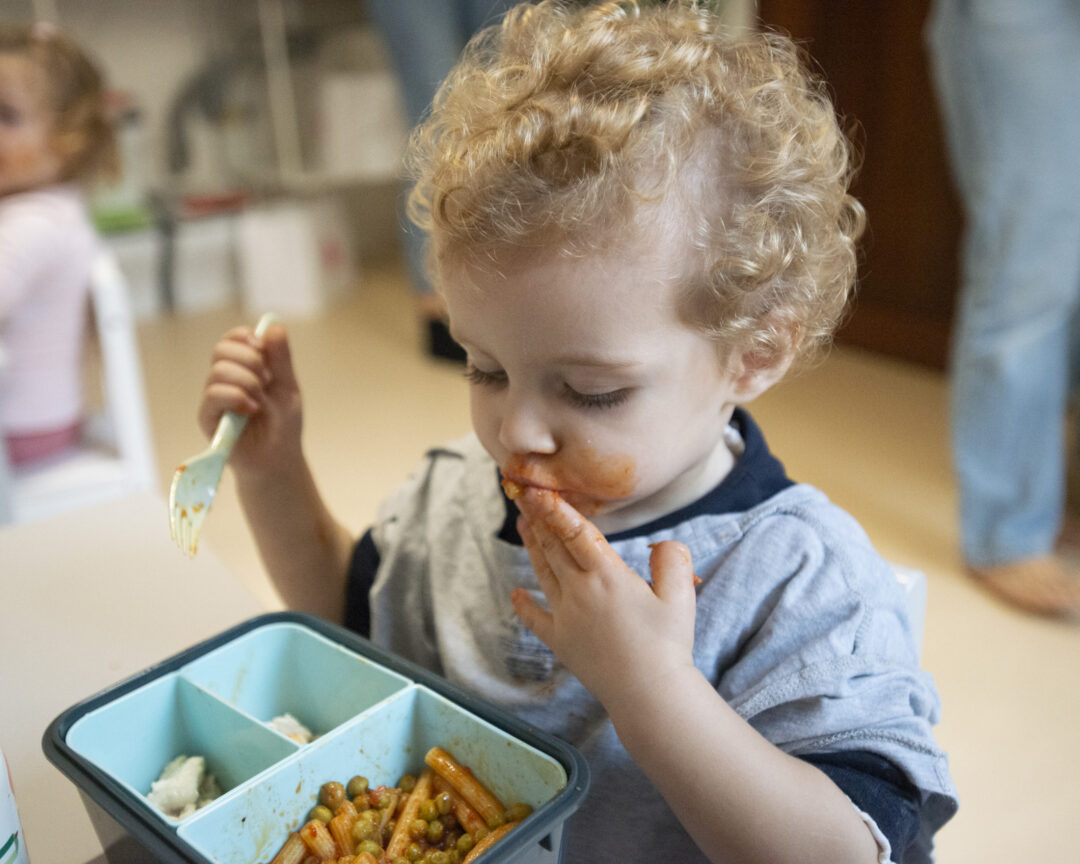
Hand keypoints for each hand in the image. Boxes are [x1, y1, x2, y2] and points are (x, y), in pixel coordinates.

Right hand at [196, 323, 302, 473]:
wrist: (278, 460)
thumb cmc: (283, 425)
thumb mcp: (288, 387)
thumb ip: (281, 358)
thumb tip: (272, 326)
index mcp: (243, 369)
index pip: (232, 339)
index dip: (245, 337)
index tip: (262, 347)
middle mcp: (224, 380)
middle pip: (221, 350)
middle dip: (250, 360)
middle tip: (267, 380)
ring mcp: (214, 399)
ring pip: (218, 371)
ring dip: (247, 381)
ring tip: (261, 401)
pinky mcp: (207, 418)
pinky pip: (213, 394)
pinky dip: (236, 397)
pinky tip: (252, 410)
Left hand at [511, 487, 698, 714]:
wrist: (648, 694)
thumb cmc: (668, 644)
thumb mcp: (682, 594)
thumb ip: (672, 559)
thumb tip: (661, 543)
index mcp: (606, 575)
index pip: (575, 531)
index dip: (556, 508)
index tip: (539, 489)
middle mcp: (579, 591)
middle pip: (553, 546)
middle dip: (538, 517)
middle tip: (523, 494)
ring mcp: (566, 617)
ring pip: (543, 572)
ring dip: (531, 546)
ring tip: (522, 523)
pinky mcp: (561, 642)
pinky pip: (536, 619)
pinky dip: (524, 606)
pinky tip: (515, 594)